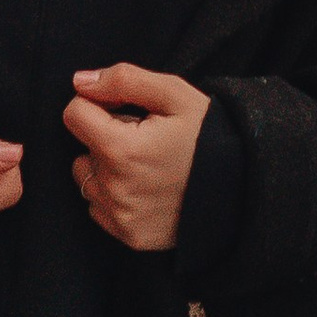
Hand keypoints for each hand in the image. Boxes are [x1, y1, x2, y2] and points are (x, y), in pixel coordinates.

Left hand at [62, 64, 207, 250]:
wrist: (241, 185)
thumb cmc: (208, 135)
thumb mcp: (174, 94)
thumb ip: (123, 80)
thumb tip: (80, 82)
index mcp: (121, 149)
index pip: (74, 114)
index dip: (97, 105)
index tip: (124, 110)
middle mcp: (114, 188)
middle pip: (81, 148)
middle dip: (104, 138)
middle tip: (145, 139)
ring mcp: (120, 216)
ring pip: (87, 180)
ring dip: (106, 169)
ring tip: (146, 164)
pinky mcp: (128, 235)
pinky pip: (98, 209)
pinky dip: (114, 196)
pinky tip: (146, 188)